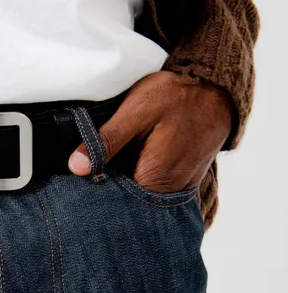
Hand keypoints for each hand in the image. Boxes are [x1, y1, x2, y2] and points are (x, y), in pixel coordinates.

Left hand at [68, 71, 234, 191]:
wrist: (216, 89)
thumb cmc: (177, 97)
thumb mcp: (136, 112)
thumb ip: (107, 142)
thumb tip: (76, 167)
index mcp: (155, 181)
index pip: (113, 203)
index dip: (93, 191)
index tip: (79, 179)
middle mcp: (169, 193)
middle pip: (128, 202)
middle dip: (107, 188)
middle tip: (93, 164)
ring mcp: (178, 189)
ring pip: (140, 195)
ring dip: (123, 182)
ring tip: (114, 159)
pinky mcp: (182, 181)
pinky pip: (154, 187)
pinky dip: (139, 177)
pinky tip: (131, 159)